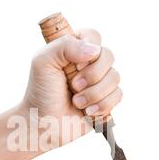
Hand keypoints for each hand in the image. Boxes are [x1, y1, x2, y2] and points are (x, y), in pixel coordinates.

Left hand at [21, 29, 121, 145]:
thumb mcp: (43, 62)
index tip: (75, 65)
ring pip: (115, 78)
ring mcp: (99, 82)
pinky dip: (102, 105)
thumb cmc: (40, 92)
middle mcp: (89, 63)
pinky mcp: (106, 99)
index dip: (88, 51)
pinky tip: (87, 111)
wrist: (43, 124)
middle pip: (109, 56)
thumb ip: (65, 46)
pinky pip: (118, 96)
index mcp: (73, 48)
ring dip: (94, 93)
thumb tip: (94, 50)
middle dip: (92, 75)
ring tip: (77, 102)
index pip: (94, 36)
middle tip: (74, 86)